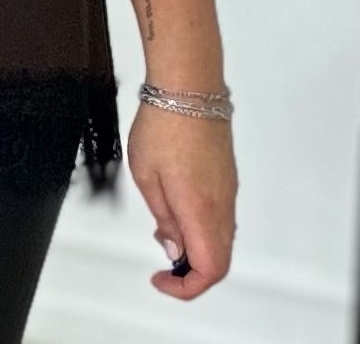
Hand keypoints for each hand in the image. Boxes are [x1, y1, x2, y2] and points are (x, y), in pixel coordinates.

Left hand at [126, 99, 237, 298]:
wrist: (188, 86)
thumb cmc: (163, 123)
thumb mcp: (145, 174)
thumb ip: (163, 218)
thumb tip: (174, 250)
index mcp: (200, 209)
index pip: (209, 270)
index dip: (186, 287)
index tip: (161, 279)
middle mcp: (221, 205)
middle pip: (219, 261)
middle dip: (190, 273)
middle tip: (161, 262)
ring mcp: (228, 191)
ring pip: (221, 240)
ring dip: (196, 249)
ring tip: (163, 229)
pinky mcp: (227, 178)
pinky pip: (221, 219)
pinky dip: (202, 229)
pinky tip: (177, 209)